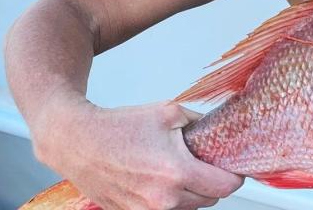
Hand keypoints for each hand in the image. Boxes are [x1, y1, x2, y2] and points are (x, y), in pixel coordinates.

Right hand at [32, 99, 242, 209]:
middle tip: (202, 163)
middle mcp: (162, 199)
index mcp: (176, 172)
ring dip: (190, 193)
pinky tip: (159, 180)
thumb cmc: (119, 127)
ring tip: (176, 169)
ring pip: (187, 208)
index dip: (234, 175)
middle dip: (211, 182)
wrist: (78, 142)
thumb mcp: (169, 112)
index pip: (225, 187)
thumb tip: (218, 131)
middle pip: (209, 200)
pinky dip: (168, 199)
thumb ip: (200, 123)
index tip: (232, 168)